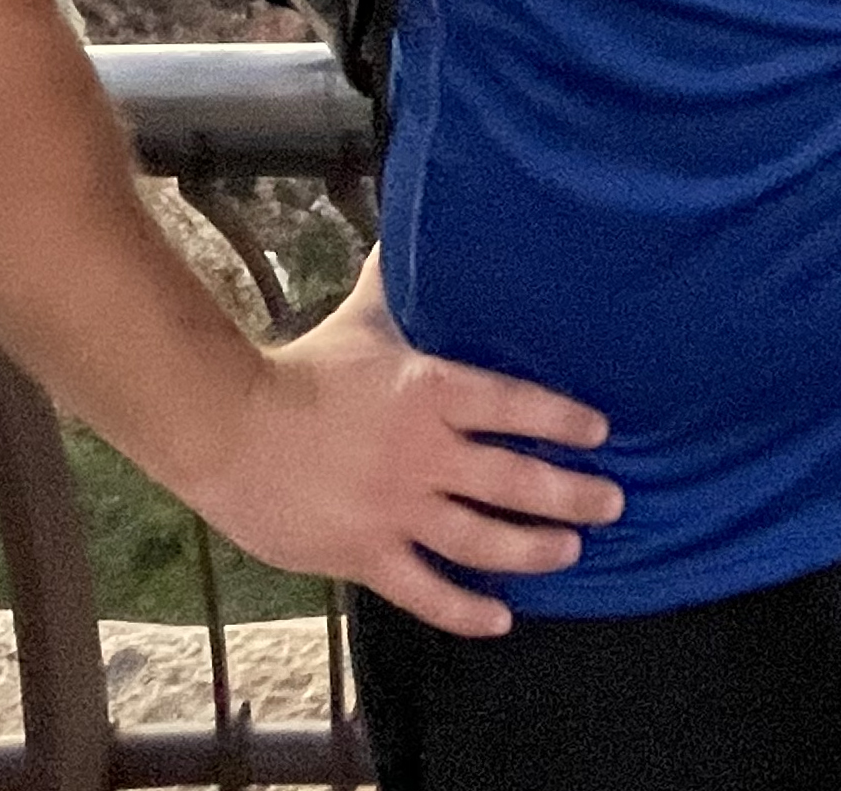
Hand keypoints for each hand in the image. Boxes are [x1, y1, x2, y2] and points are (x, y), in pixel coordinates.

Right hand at [194, 252, 622, 636]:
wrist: (228, 428)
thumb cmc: (299, 368)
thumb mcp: (362, 317)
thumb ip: (395, 278)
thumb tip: (414, 223)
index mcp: (430, 391)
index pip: (517, 406)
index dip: (564, 419)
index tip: (600, 432)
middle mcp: (425, 455)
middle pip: (517, 482)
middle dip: (573, 494)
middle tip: (612, 502)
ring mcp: (398, 510)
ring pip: (484, 542)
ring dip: (535, 550)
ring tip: (570, 550)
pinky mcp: (366, 555)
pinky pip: (428, 592)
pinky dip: (467, 612)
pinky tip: (500, 618)